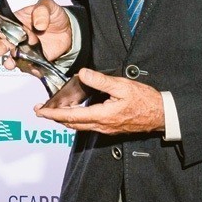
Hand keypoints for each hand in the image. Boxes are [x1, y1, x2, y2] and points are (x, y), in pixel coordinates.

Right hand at [0, 0, 73, 75]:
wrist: (69, 29)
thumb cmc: (54, 15)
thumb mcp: (49, 6)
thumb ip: (42, 10)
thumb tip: (38, 24)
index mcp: (16, 21)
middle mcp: (18, 36)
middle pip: (3, 43)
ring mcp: (25, 49)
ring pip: (13, 57)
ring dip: (9, 61)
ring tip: (10, 63)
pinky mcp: (35, 59)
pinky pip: (28, 65)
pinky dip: (27, 68)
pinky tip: (28, 68)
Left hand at [34, 68, 164, 134]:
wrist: (161, 115)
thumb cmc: (145, 100)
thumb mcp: (122, 86)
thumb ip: (100, 81)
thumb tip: (83, 74)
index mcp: (102, 116)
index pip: (71, 116)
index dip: (53, 114)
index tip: (40, 111)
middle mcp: (102, 125)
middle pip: (72, 124)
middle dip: (54, 117)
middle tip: (41, 110)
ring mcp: (106, 128)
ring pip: (79, 126)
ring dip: (64, 119)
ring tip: (53, 111)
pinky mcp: (110, 127)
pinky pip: (88, 125)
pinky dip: (76, 119)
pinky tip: (75, 111)